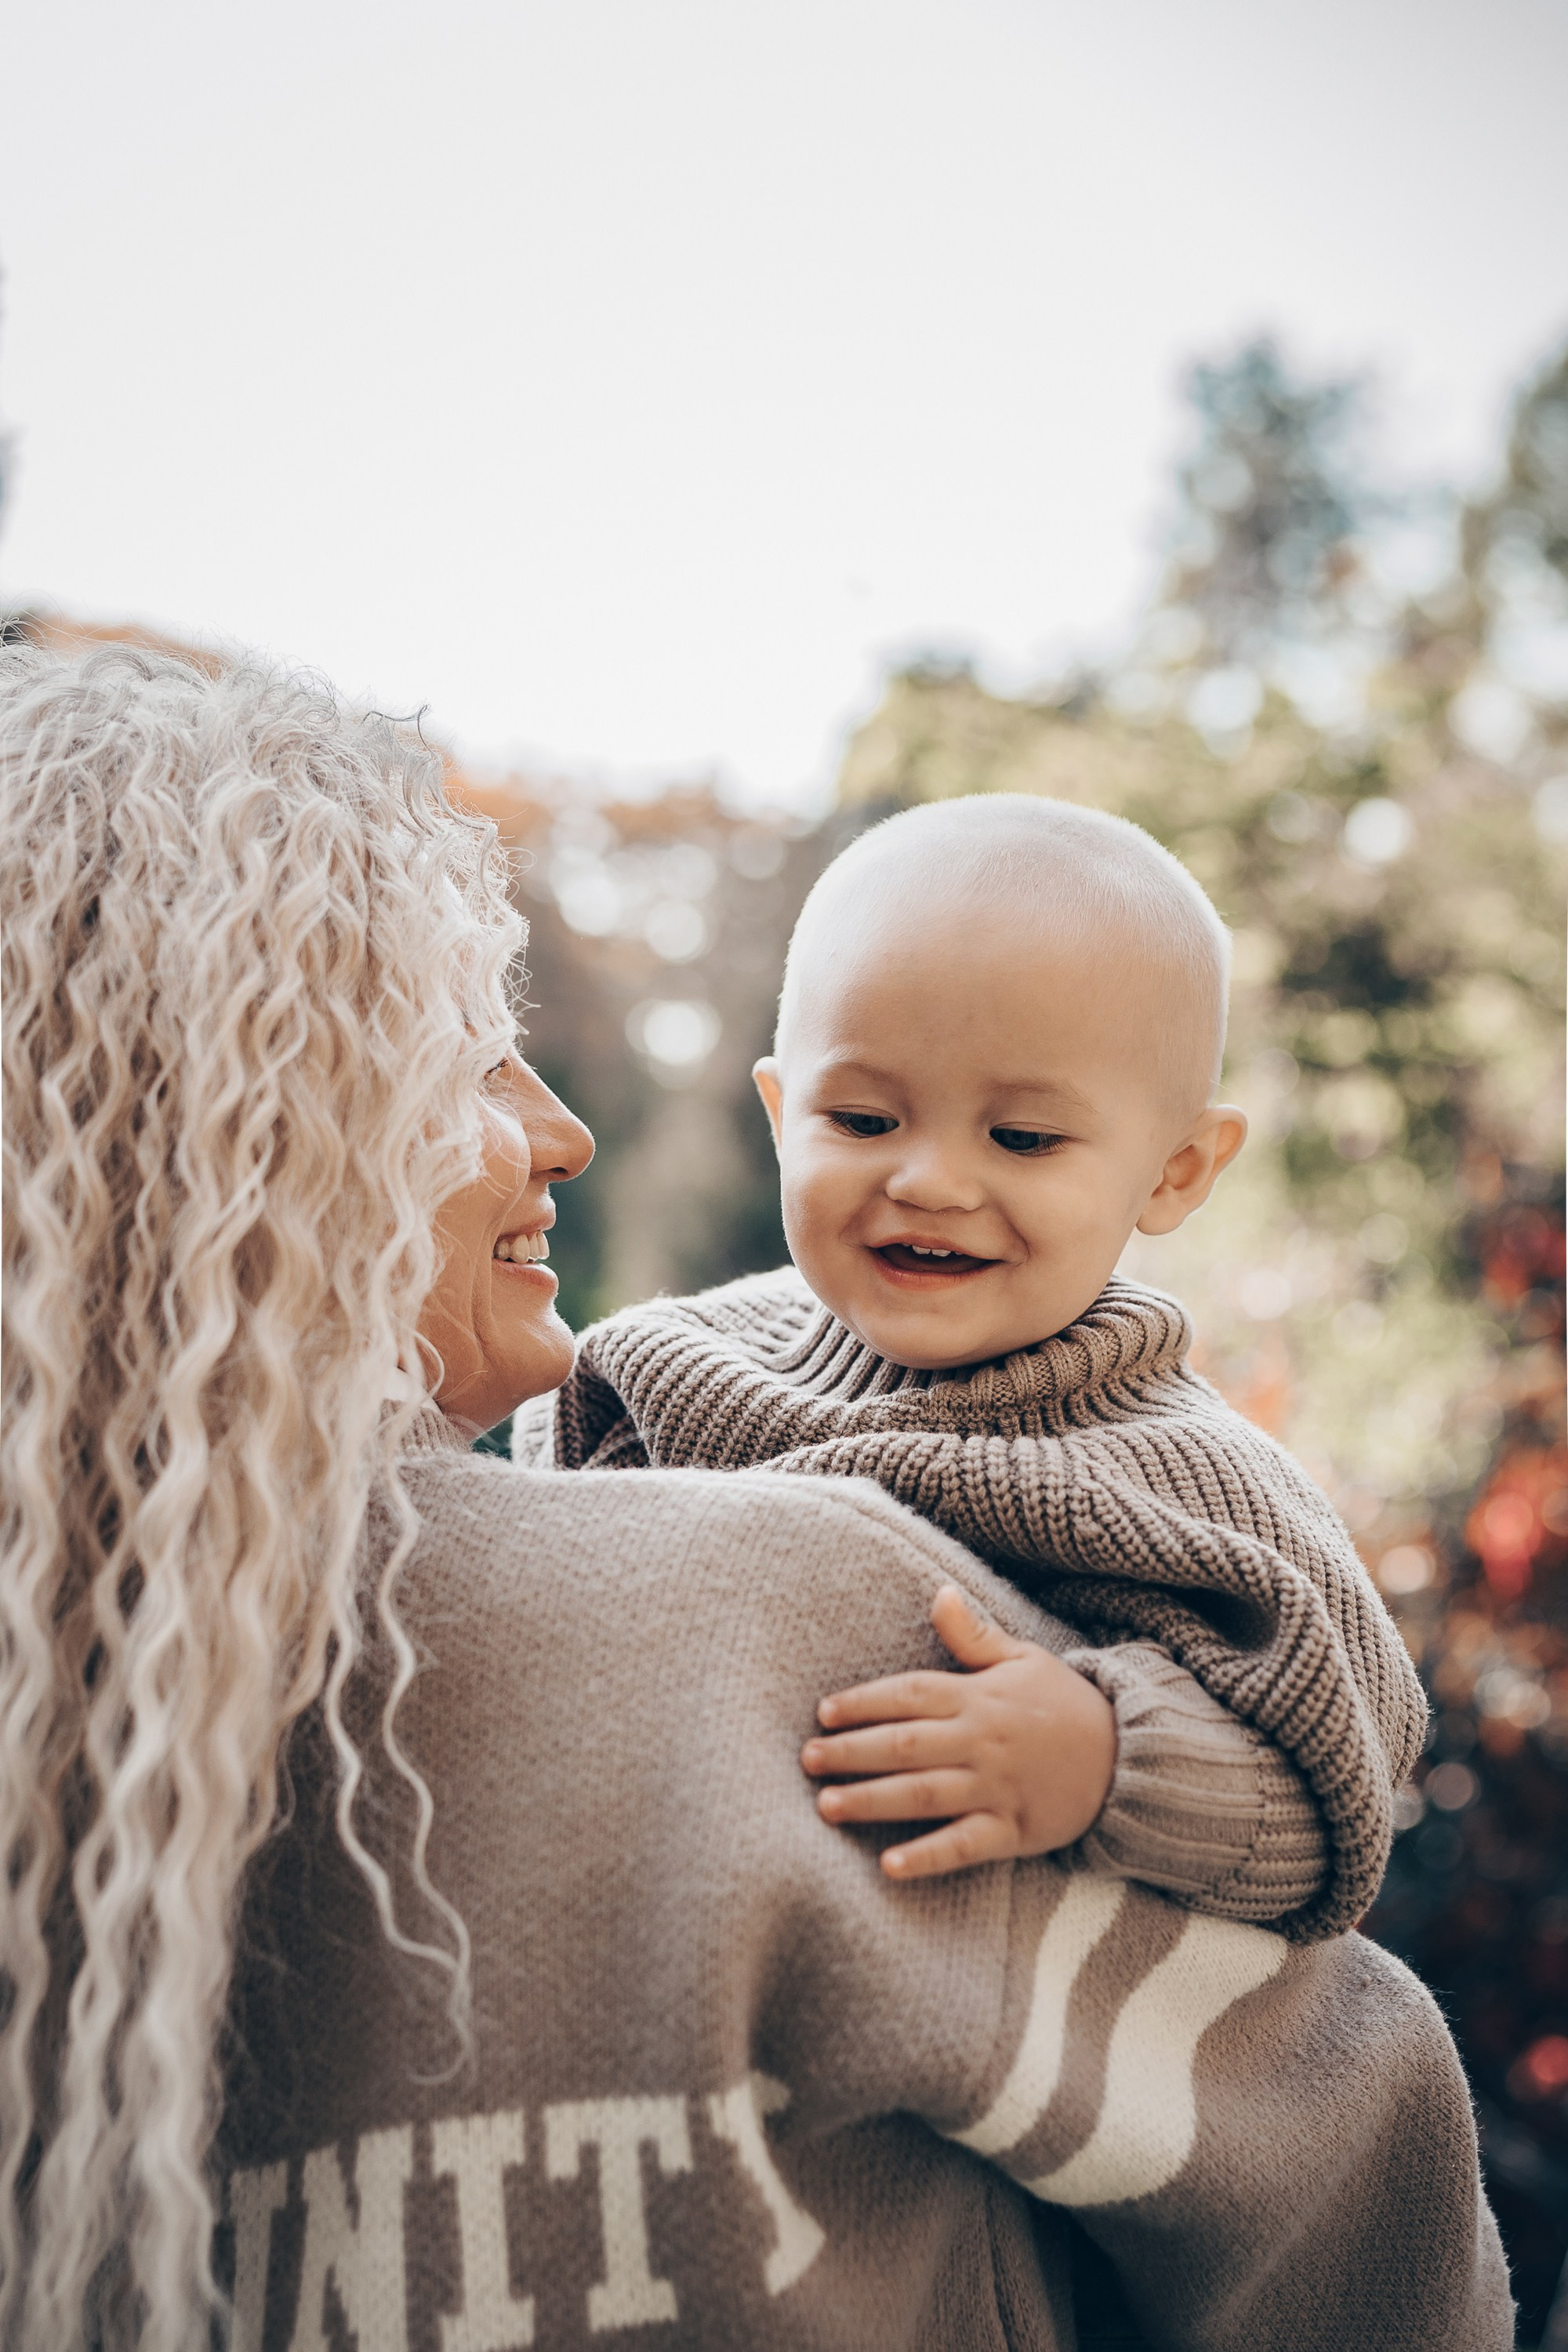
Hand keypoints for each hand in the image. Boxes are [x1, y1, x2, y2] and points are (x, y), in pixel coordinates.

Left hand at [800, 1585, 1116, 1879]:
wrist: (1127, 1756)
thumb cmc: (1064, 1704)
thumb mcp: (1023, 1658)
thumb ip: (972, 1635)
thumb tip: (939, 1593)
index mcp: (978, 1697)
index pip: (909, 1695)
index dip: (863, 1702)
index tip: (824, 1712)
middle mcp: (981, 1741)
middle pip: (904, 1745)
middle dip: (851, 1752)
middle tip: (807, 1759)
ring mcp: (996, 1787)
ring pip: (923, 1794)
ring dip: (872, 1800)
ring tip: (827, 1806)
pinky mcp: (1012, 1829)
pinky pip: (964, 1846)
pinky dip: (927, 1856)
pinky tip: (888, 1867)